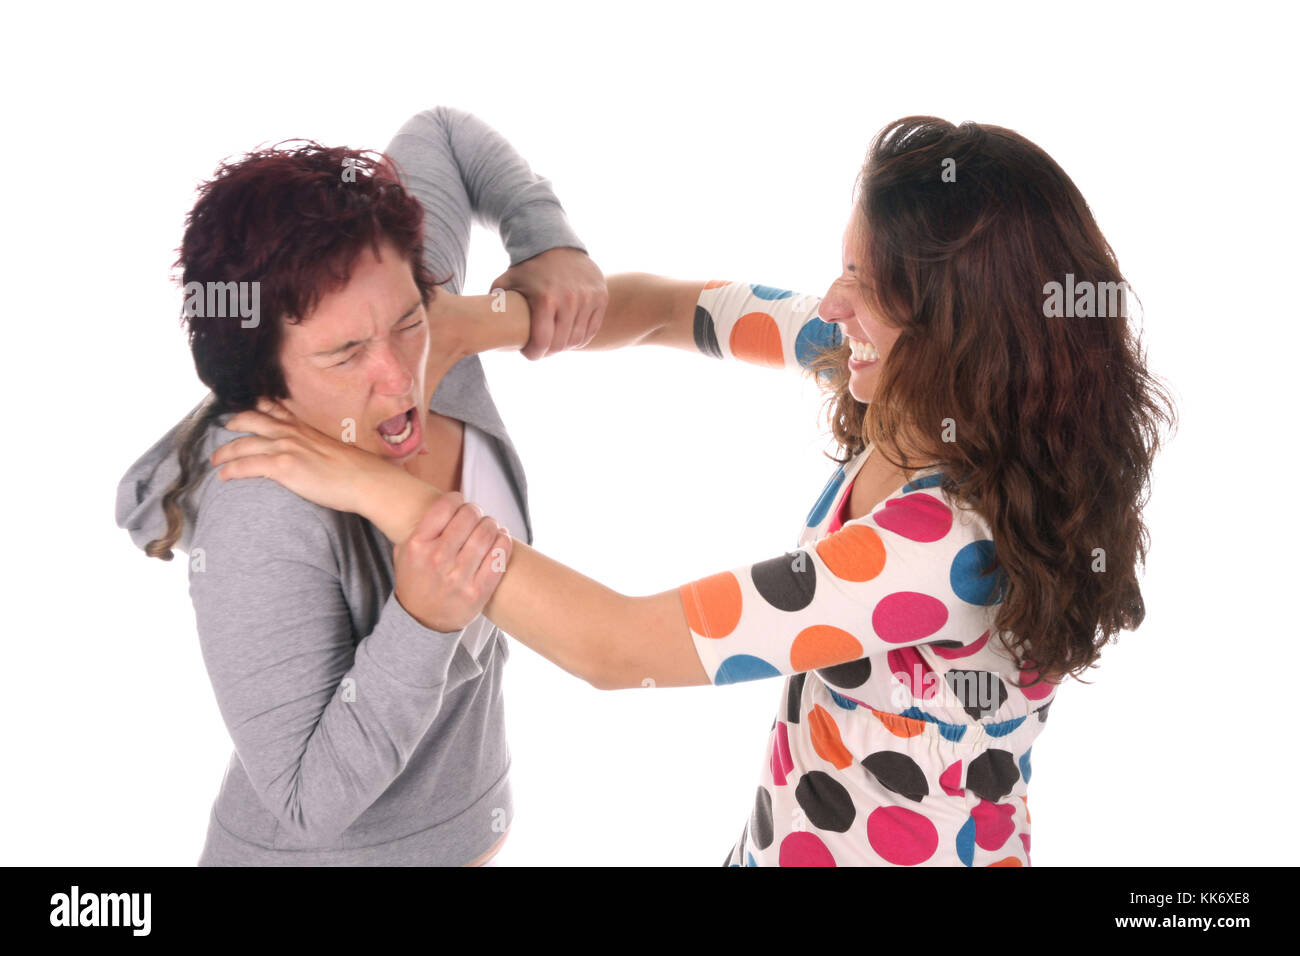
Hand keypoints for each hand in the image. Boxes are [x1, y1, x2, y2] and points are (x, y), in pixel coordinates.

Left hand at [210, 398, 398, 515]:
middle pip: (252, 420)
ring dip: (224, 452)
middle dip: (234, 423)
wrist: (366, 480)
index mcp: (304, 428)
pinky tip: (223, 476)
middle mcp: (292, 433)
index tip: (247, 407)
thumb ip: (317, 448)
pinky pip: (246, 465)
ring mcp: (286, 447)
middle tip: (224, 430)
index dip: (257, 406)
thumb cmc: (356, 471)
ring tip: (215, 461)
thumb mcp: (334, 450)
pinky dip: (230, 470)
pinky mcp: (283, 466)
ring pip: (243, 444)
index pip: (276, 408)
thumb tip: (314, 458)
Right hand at [395, 491, 513, 631]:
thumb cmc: (415, 580)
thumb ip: (418, 527)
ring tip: (489, 526)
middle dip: (476, 511)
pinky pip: (499, 558)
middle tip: (476, 514)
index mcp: (417, 546)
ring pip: (487, 534)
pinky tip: (501, 538)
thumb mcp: (404, 552)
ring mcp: (459, 577)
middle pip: (469, 517)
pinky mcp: (478, 592)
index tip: (459, 502)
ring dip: (492, 524)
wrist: (421, 622)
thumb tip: (443, 501)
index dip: (456, 499)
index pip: (445, 507)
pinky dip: (504, 542)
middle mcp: (438, 560)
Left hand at [490, 247, 606, 359]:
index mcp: (545, 298)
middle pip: (561, 344)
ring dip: (565, 345)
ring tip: (554, 341)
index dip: (534, 354)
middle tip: (541, 349)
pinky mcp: (600, 297)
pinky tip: (568, 334)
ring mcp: (588, 298)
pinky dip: (580, 336)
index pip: (543, 343)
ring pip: (578, 339)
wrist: (557, 244)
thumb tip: (481, 323)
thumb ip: (494, 302)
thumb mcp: (506, 282)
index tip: (529, 353)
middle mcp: (570, 299)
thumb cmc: (528, 268)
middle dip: (548, 352)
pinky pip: (592, 329)